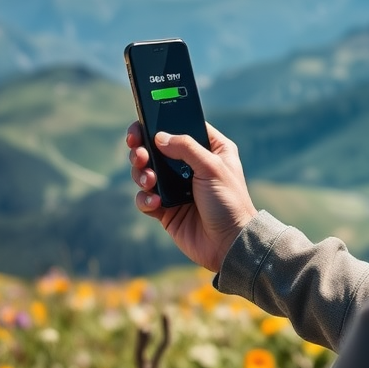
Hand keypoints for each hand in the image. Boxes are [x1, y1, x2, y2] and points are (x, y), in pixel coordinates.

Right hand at [127, 120, 257, 272]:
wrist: (229, 244)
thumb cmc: (229, 203)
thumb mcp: (212, 167)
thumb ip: (186, 147)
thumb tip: (159, 137)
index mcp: (210, 149)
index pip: (182, 127)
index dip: (161, 123)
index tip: (143, 123)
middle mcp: (191, 166)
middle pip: (156, 148)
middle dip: (142, 149)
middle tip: (138, 153)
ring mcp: (177, 187)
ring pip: (146, 171)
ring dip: (141, 173)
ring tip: (149, 180)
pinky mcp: (166, 209)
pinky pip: (145, 198)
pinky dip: (145, 199)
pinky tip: (155, 203)